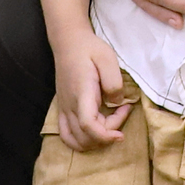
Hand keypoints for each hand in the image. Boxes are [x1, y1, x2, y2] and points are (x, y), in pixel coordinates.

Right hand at [51, 31, 131, 151]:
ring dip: (95, 140)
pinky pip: (67, 135)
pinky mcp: (62, 109)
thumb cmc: (90, 49)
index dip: (106, 136)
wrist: (68, 42)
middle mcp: (69, 105)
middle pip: (85, 137)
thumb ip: (114, 83)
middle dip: (107, 134)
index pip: (89, 125)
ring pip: (75, 141)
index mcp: (82, 93)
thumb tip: (117, 102)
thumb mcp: (108, 59)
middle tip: (121, 112)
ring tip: (110, 123)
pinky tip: (95, 130)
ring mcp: (63, 109)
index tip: (121, 133)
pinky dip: (81, 141)